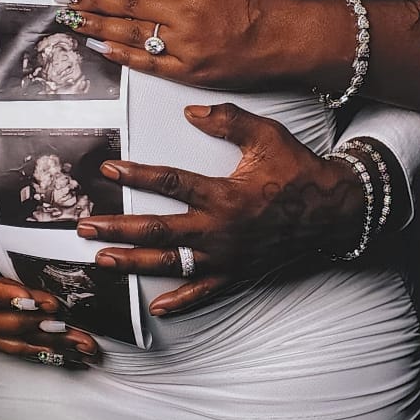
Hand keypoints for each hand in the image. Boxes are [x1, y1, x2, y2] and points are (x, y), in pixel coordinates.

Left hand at [60, 0, 304, 90]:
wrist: (286, 37)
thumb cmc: (256, 1)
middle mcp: (186, 12)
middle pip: (127, 4)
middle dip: (91, 0)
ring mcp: (187, 44)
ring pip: (131, 32)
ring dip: (96, 26)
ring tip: (73, 21)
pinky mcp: (190, 71)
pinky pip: (148, 63)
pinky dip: (121, 54)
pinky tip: (99, 47)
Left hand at [76, 103, 363, 314]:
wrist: (334, 211)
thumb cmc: (299, 170)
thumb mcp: (267, 136)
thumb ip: (228, 120)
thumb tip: (191, 111)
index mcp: (224, 194)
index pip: (170, 182)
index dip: (137, 174)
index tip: (108, 169)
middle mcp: (220, 230)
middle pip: (157, 230)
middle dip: (117, 229)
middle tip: (85, 228)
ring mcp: (227, 257)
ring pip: (172, 264)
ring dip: (134, 262)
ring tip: (103, 260)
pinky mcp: (238, 274)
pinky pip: (205, 292)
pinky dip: (180, 302)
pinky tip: (156, 307)